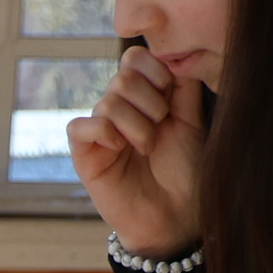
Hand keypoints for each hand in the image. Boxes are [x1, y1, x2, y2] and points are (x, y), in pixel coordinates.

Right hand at [67, 44, 207, 260]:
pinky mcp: (85, 155)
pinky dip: (104, 133)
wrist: (177, 215)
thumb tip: (173, 56)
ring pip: (108, 102)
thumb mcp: (192, 122)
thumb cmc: (185, 172)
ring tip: (147, 148)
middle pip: (122, 77)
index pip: (135, 58)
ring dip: (136, 126)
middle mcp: (120, 110)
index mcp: (145, 97)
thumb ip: (183, 87)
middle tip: (160, 127)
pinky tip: (119, 149)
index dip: (155, 70)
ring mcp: (100, 132)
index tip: (170, 95)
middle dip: (150, 101)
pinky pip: (80, 127)